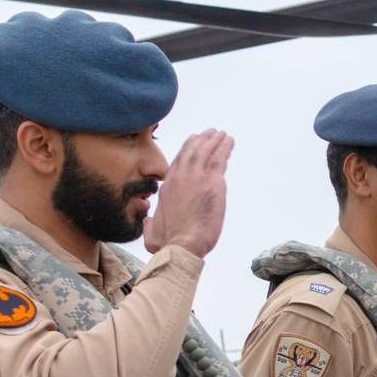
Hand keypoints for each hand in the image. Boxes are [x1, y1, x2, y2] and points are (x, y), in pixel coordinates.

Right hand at [143, 129, 233, 258]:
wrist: (181, 243)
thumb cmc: (168, 242)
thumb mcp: (152, 232)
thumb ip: (149, 225)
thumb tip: (147, 222)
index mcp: (167, 187)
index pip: (177, 163)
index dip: (186, 151)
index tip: (192, 143)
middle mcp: (180, 177)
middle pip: (191, 152)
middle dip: (201, 141)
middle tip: (209, 133)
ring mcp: (196, 177)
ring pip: (205, 151)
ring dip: (214, 141)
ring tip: (221, 134)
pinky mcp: (213, 182)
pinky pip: (219, 159)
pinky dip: (225, 148)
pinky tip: (229, 142)